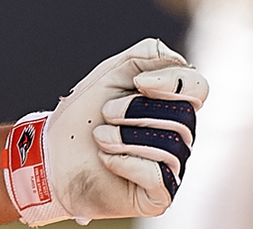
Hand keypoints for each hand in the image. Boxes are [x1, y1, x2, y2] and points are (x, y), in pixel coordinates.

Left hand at [3, 38, 207, 224]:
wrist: (54, 155)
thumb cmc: (83, 115)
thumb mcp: (111, 74)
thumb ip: (146, 56)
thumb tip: (181, 64)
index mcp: (171, 105)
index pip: (198, 88)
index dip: (173, 82)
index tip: (138, 82)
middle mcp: (178, 137)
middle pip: (183, 115)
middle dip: (136, 110)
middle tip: (106, 113)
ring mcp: (171, 168)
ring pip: (170, 145)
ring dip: (125, 137)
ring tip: (100, 137)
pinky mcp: (159, 196)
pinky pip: (158, 175)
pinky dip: (126, 162)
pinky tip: (107, 160)